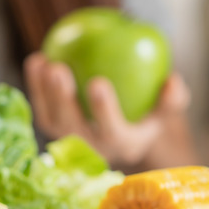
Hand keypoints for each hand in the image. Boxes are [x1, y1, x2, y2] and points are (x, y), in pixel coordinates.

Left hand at [24, 52, 190, 166]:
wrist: (122, 126)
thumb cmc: (147, 111)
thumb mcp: (165, 108)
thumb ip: (173, 98)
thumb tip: (172, 80)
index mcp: (123, 146)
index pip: (112, 131)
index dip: (103, 110)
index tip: (97, 80)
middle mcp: (92, 149)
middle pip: (72, 127)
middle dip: (62, 99)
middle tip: (59, 69)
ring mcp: (69, 141)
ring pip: (51, 119)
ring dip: (43, 92)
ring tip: (44, 61)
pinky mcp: (53, 129)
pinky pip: (41, 107)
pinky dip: (35, 85)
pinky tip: (37, 59)